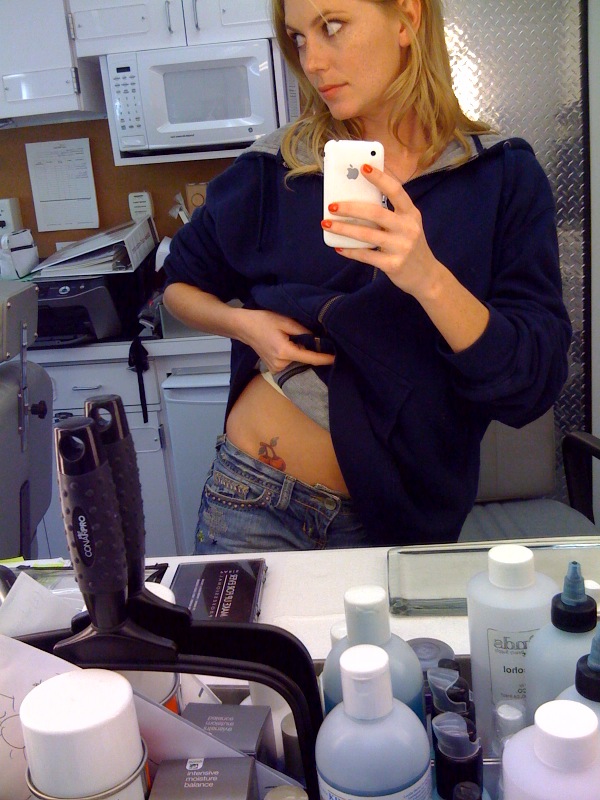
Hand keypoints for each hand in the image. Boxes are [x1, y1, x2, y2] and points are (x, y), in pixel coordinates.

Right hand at [238, 309, 334, 372]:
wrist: (244, 327)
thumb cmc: (263, 320)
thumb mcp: (285, 321)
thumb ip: (304, 331)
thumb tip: (320, 338)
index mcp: (284, 352)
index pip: (310, 358)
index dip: (325, 358)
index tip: (337, 358)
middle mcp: (281, 364)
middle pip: (304, 360)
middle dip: (311, 351)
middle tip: (312, 338)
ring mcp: (276, 369)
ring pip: (298, 362)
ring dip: (301, 352)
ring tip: (293, 339)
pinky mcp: (274, 369)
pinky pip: (291, 363)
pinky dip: (294, 355)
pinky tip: (288, 345)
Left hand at [321, 163, 441, 300]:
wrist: (426, 276)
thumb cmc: (410, 245)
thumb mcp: (407, 225)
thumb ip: (389, 214)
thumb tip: (356, 201)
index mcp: (411, 214)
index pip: (396, 190)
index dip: (380, 178)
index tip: (363, 167)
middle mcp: (408, 228)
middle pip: (376, 212)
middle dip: (350, 207)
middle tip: (331, 205)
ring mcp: (401, 247)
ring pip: (367, 235)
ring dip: (344, 228)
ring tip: (327, 224)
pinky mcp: (393, 265)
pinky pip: (366, 256)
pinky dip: (350, 251)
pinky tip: (338, 247)